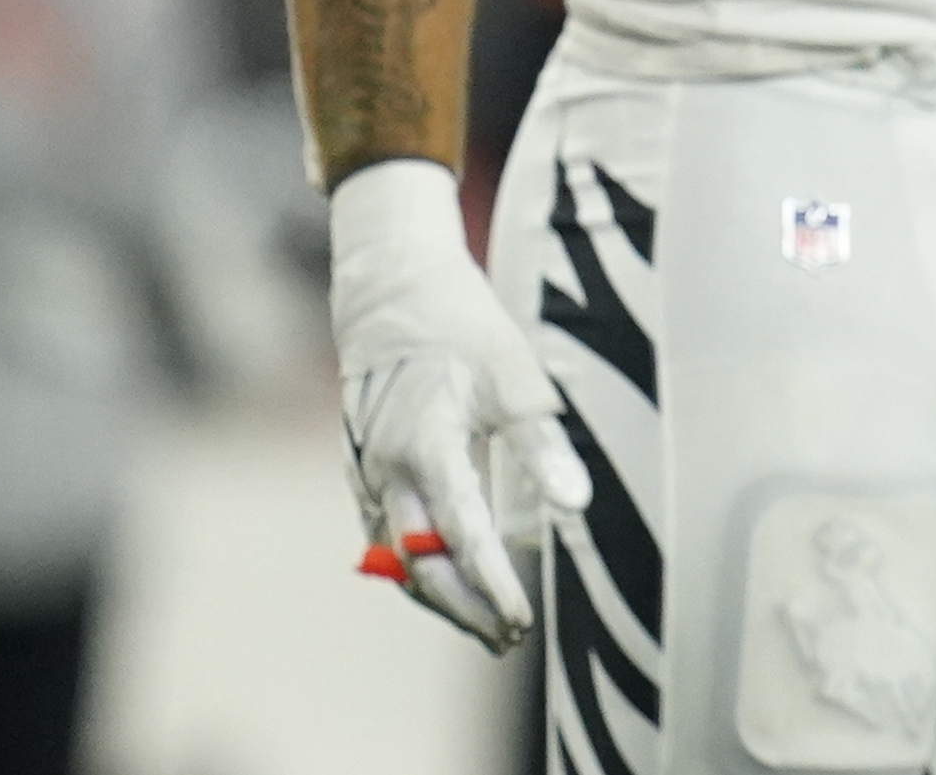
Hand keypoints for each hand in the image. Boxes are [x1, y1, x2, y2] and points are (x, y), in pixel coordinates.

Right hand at [331, 159, 587, 651]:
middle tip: (507, 639)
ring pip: (396, 558)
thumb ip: (543, 446)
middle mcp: (386, 471)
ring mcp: (366, 474)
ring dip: (439, 598)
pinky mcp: (360, 472)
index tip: (521, 620)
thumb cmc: (463, 332)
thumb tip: (575, 503)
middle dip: (464, 609)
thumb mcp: (517, 379)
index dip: (492, 585)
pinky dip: (414, 568)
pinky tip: (446, 584)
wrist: (393, 297)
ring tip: (484, 627)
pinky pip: (383, 537)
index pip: (462, 537)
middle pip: (419, 566)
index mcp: (427, 447)